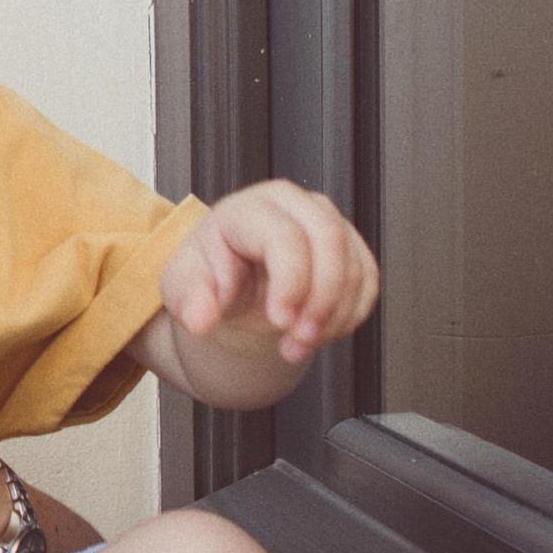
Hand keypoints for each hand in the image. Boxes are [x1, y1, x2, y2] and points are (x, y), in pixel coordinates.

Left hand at [162, 182, 378, 400]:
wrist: (232, 281)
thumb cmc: (210, 274)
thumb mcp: (185, 285)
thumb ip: (189, 299)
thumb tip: (200, 319)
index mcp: (250, 209)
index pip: (283, 235)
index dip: (290, 281)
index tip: (281, 320)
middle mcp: (294, 207)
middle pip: (329, 241)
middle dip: (321, 300)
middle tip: (299, 341)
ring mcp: (327, 223)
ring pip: (353, 265)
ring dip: (333, 317)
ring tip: (299, 345)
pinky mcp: (350, 248)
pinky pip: (367, 281)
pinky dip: (350, 315)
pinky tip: (320, 331)